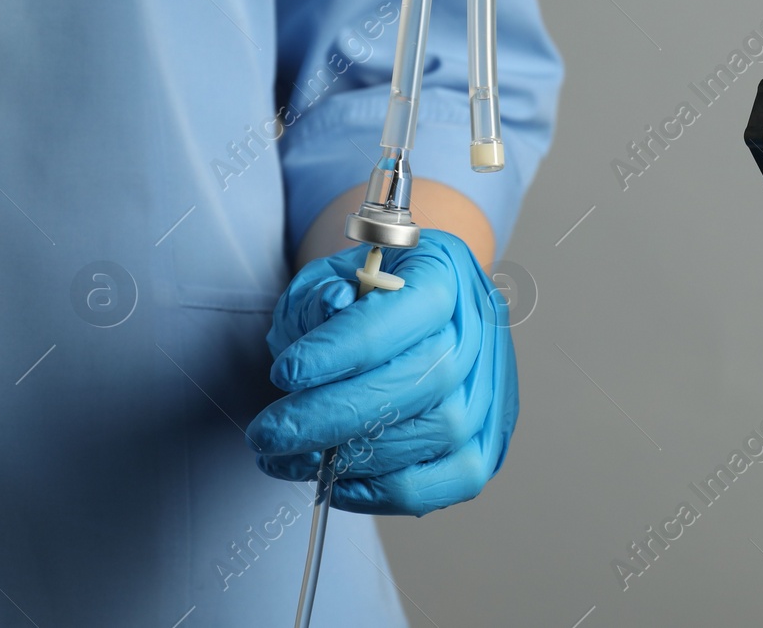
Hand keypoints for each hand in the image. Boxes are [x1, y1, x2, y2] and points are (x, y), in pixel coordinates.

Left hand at [245, 230, 518, 515]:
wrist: (412, 315)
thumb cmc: (365, 298)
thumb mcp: (328, 276)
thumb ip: (320, 294)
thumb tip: (332, 307)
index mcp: (447, 272)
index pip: (410, 310)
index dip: (346, 347)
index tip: (284, 373)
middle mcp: (482, 329)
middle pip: (427, 377)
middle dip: (335, 414)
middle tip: (269, 434)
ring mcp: (492, 388)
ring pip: (440, 431)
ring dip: (355, 456)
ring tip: (290, 457)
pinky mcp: (489, 440)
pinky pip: (451, 481)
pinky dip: (390, 491)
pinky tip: (338, 480)